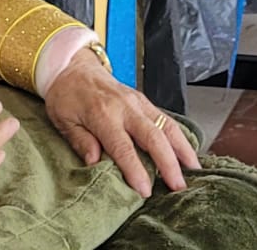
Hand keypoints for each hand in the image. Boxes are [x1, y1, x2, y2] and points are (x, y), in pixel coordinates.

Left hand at [42, 49, 199, 196]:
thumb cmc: (66, 95)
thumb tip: (94, 162)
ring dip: (182, 148)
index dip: (136, 169)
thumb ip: (80, 141)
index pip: (123, 146)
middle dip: (169, 162)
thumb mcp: (63, 120)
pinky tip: (187, 150)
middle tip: (178, 186)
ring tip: (193, 169)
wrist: (73, 67)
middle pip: (153, 136)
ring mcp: (138, 102)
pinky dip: (179, 135)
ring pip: (166, 125)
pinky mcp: (144, 101)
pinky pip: (166, 118)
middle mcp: (126, 107)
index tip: (145, 190)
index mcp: (103, 114)